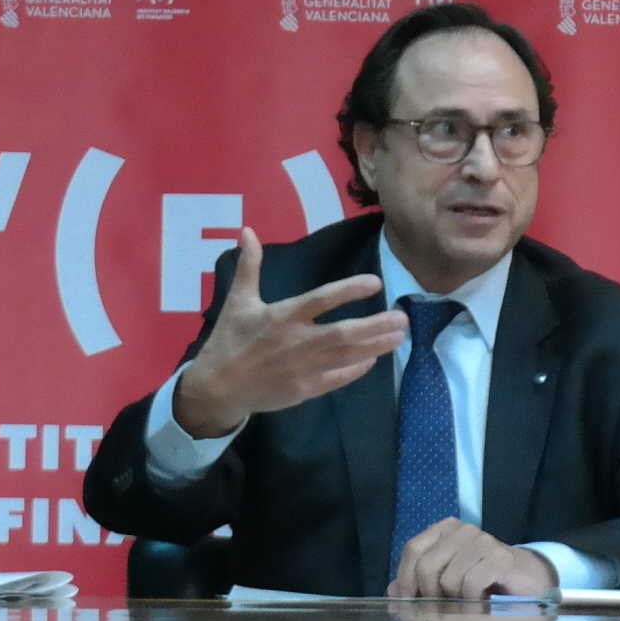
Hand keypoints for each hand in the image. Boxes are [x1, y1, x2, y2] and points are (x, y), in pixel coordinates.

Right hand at [171, 229, 409, 437]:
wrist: (217, 387)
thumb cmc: (230, 340)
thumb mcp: (238, 300)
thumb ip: (249, 266)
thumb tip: (246, 230)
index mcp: (282, 316)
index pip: (322, 300)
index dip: (350, 290)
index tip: (377, 283)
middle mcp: (296, 341)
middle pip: (344, 333)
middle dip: (376, 325)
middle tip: (403, 317)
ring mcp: (302, 368)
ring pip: (347, 356)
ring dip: (376, 346)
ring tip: (400, 336)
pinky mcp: (304, 390)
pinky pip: (337, 379)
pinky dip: (356, 369)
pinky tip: (374, 359)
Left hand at [388, 519, 558, 600]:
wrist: (524, 581)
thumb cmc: (480, 582)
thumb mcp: (445, 582)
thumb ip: (417, 584)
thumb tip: (391, 593)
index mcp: (444, 529)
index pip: (412, 549)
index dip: (405, 578)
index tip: (406, 604)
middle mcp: (462, 529)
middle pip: (427, 565)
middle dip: (429, 595)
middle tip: (440, 611)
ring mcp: (483, 540)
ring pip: (448, 578)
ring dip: (454, 602)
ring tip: (465, 607)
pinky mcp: (500, 557)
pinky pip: (471, 584)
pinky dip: (472, 602)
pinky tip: (480, 607)